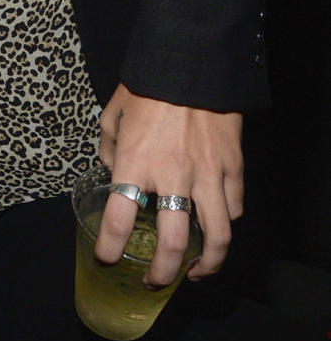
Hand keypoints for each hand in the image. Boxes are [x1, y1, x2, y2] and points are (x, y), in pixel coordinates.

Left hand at [97, 83, 242, 285]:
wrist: (190, 59)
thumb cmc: (146, 84)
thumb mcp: (113, 111)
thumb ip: (108, 144)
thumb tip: (110, 167)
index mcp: (135, 161)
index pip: (117, 218)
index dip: (109, 247)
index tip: (106, 258)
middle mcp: (171, 174)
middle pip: (172, 243)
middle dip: (161, 273)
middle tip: (153, 281)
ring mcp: (207, 173)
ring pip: (217, 237)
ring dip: (206, 265)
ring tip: (195, 274)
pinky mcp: (233, 166)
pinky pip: (234, 208)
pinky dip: (225, 224)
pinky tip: (216, 228)